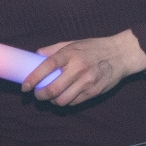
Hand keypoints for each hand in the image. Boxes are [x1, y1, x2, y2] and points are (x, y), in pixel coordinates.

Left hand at [23, 30, 145, 106]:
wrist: (120, 55)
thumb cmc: (95, 48)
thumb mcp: (74, 43)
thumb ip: (54, 49)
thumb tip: (36, 55)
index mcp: (70, 53)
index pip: (46, 67)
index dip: (33, 79)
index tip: (25, 86)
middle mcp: (78, 68)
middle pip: (52, 89)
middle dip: (40, 95)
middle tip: (38, 95)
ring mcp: (86, 81)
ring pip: (62, 100)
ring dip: (53, 101)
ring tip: (51, 97)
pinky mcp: (94, 92)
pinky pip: (74, 102)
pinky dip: (66, 102)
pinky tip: (66, 96)